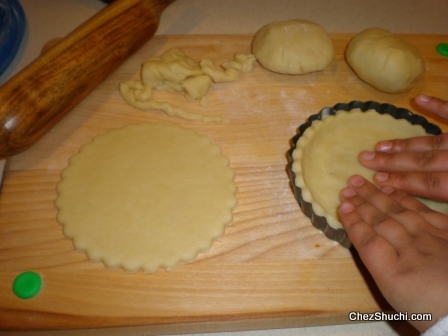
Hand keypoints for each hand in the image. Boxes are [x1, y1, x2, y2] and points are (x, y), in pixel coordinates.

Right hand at [339, 175, 447, 331]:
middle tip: (347, 187)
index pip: (367, 241)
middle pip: (381, 222)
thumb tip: (365, 243)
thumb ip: (378, 267)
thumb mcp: (394, 295)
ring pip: (398, 212)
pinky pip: (423, 210)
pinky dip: (405, 199)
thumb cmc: (426, 308)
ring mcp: (430, 239)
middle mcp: (411, 251)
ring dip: (377, 196)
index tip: (342, 206)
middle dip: (361, 203)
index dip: (353, 222)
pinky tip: (392, 190)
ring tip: (362, 183)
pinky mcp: (447, 232)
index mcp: (394, 274)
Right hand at [358, 95, 447, 201]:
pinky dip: (437, 106)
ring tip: (381, 145)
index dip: (403, 182)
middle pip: (425, 161)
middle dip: (393, 162)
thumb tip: (424, 216)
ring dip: (405, 143)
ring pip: (435, 141)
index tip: (377, 181)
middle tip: (365, 159)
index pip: (431, 183)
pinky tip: (419, 99)